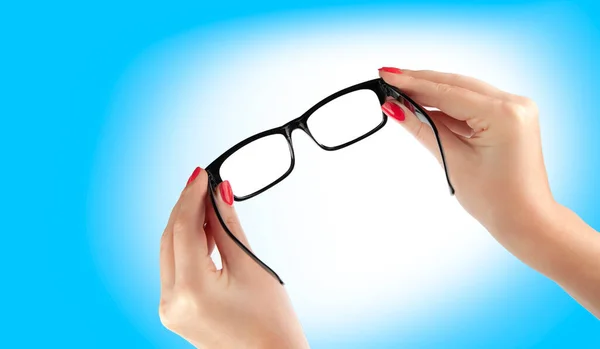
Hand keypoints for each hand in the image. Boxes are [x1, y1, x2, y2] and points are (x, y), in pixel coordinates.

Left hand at [159, 167, 308, 348]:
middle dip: (185, 207)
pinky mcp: (175, 312)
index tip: (202, 173)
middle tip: (202, 181)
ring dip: (185, 225)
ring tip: (205, 201)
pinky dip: (187, 247)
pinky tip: (202, 231)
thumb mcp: (250, 267)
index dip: (192, 196)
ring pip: (170, 252)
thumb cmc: (270, 322)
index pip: (183, 228)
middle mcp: (172, 302)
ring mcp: (169, 310)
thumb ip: (227, 226)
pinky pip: (175, 269)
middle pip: (170, 238)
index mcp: (191, 290)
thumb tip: (218, 192)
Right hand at [379, 68, 599, 317]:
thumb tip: (394, 107)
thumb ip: (423, 127)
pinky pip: (473, 104)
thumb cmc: (496, 199)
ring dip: (432, 92)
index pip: (448, 92)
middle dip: (420, 82)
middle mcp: (514, 103)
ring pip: (463, 91)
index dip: (413, 83)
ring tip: (400, 91)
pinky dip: (448, 105)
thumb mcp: (453, 160)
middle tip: (388, 76)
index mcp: (504, 114)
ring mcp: (515, 108)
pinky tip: (424, 104)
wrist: (526, 220)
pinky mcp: (510, 117)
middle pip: (456, 84)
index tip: (386, 75)